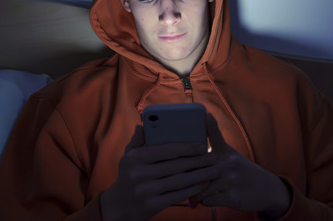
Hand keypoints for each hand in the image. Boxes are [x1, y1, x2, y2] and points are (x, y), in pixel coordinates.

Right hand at [100, 125, 217, 220]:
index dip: (187, 147)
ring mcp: (146, 190)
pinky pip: (178, 195)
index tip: (203, 146)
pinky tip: (203, 184)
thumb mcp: (127, 158)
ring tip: (213, 171)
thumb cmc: (127, 177)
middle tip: (213, 158)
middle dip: (198, 161)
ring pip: (180, 180)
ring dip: (200, 175)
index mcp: (135, 158)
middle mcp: (139, 174)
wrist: (118, 207)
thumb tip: (142, 125)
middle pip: (176, 165)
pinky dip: (193, 189)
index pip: (166, 150)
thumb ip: (137, 141)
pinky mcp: (153, 205)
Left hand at [189, 114, 290, 218]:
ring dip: (194, 193)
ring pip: (201, 186)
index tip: (207, 114)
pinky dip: (203, 201)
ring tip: (192, 197)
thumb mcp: (231, 157)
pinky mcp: (233, 197)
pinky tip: (205, 200)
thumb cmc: (243, 172)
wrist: (268, 190)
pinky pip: (208, 200)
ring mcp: (231, 180)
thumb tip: (190, 155)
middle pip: (199, 166)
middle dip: (187, 175)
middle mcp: (229, 163)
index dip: (211, 124)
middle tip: (177, 181)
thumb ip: (213, 152)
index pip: (216, 135)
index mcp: (226, 152)